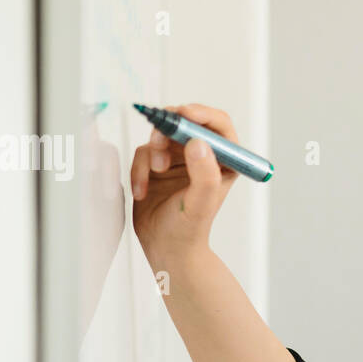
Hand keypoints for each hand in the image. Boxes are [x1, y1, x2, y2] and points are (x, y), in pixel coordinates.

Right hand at [131, 103, 239, 265]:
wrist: (165, 248)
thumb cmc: (189, 229)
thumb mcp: (201, 203)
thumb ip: (205, 174)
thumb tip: (198, 142)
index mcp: (224, 161)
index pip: (218, 125)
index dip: (201, 113)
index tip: (183, 114)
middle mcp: (202, 156)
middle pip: (185, 123)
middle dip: (169, 130)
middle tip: (159, 141)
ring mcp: (179, 159)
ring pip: (161, 136)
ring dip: (153, 152)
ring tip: (156, 173)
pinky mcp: (157, 164)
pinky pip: (143, 152)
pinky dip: (139, 170)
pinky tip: (142, 191)